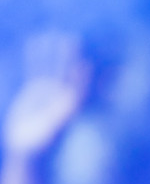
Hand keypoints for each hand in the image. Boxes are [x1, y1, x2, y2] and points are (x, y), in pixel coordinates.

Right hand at [4, 33, 90, 156]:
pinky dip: (35, 57)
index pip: (81, 85)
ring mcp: (49, 91)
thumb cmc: (43, 143)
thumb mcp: (55, 126)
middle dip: (70, 57)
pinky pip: (35, 69)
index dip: (85, 74)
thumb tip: (76, 98)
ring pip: (51, 67)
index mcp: (72, 104)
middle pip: (67, 72)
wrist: (28, 149)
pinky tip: (34, 43)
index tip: (87, 61)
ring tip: (53, 35)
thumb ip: (65, 111)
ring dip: (52, 52)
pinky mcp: (35, 90)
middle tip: (73, 38)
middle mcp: (63, 96)